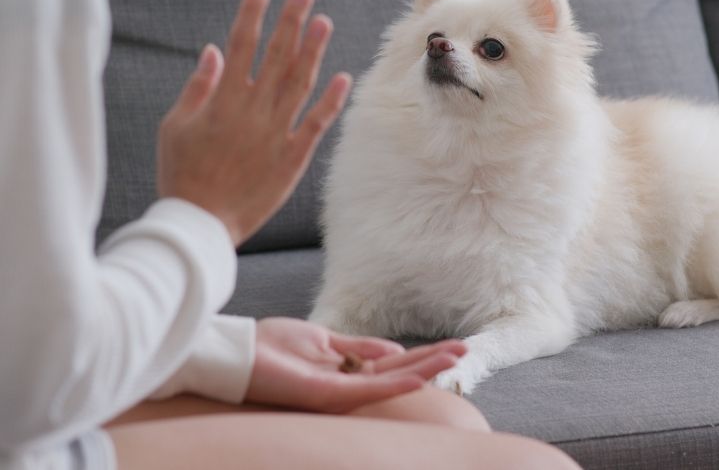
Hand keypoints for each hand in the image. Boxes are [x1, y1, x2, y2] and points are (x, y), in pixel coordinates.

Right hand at [157, 0, 349, 244]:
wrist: (201, 223)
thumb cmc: (182, 173)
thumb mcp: (174, 126)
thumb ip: (197, 88)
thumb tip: (212, 50)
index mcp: (222, 99)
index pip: (240, 44)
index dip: (253, 11)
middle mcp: (252, 110)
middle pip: (276, 56)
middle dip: (290, 20)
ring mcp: (275, 132)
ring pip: (299, 83)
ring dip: (313, 51)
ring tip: (324, 21)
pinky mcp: (292, 157)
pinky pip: (315, 124)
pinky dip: (330, 101)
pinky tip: (343, 78)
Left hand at [246, 318, 465, 413]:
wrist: (236, 355)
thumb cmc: (271, 348)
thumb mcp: (322, 339)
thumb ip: (357, 346)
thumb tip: (393, 348)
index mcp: (346, 368)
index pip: (393, 362)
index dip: (422, 354)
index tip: (451, 346)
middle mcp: (347, 382)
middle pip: (399, 371)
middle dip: (433, 361)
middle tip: (465, 351)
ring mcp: (339, 390)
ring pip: (391, 381)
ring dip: (424, 370)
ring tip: (455, 360)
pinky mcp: (326, 395)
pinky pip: (367, 390)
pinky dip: (394, 383)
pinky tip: (419, 376)